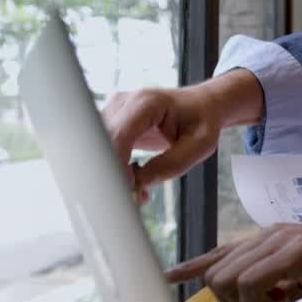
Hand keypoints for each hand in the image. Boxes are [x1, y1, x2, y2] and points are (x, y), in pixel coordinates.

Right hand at [101, 69, 261, 200]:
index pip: (118, 134)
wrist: (200, 105)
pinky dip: (114, 171)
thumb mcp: (200, 144)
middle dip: (114, 175)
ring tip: (139, 191)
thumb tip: (139, 184)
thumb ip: (172, 164)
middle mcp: (124, 103)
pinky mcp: (110, 124)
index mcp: (147, 103)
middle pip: (101, 143)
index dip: (116, 164)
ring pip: (98, 150)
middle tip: (135, 198)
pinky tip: (133, 182)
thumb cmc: (202, 120)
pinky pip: (102, 151)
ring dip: (114, 175)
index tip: (128, 189)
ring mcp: (113, 112)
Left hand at [166, 222, 301, 301]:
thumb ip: (278, 282)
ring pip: (227, 281)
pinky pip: (251, 284)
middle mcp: (268, 235)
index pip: (220, 251)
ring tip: (281, 301)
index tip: (167, 277)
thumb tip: (257, 300)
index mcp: (270, 238)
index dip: (192, 266)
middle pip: (216, 274)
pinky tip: (286, 298)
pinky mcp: (293, 252)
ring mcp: (280, 241)